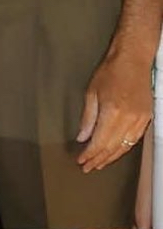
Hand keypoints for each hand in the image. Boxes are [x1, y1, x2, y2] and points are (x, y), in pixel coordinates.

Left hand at [76, 49, 152, 172]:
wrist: (133, 61)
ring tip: (99, 164)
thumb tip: (83, 137)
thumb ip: (88, 118)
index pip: (99, 141)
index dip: (90, 154)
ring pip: (125, 146)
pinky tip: (115, 153)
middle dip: (99, 159)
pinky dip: (124, 148)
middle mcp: (128, 119)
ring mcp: (140, 120)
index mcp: (112, 113)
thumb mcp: (91, 93)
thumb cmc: (109, 73)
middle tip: (87, 167)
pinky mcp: (146, 118)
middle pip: (112, 147)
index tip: (81, 160)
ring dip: (111, 157)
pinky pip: (135, 139)